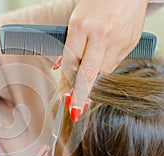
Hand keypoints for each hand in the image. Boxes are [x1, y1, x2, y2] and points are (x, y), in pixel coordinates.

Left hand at [59, 0, 148, 121]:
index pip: (70, 62)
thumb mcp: (76, 20)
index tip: (64, 98)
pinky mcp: (131, 43)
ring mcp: (118, 40)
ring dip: (93, 77)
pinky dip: (106, 65)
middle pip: (88, 73)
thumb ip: (69, 46)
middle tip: (75, 111)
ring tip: (89, 72)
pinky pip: (115, 64)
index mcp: (81, 26)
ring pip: (103, 71)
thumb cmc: (97, 4)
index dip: (66, 83)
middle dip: (81, 95)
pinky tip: (103, 56)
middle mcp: (100, 34)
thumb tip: (59, 68)